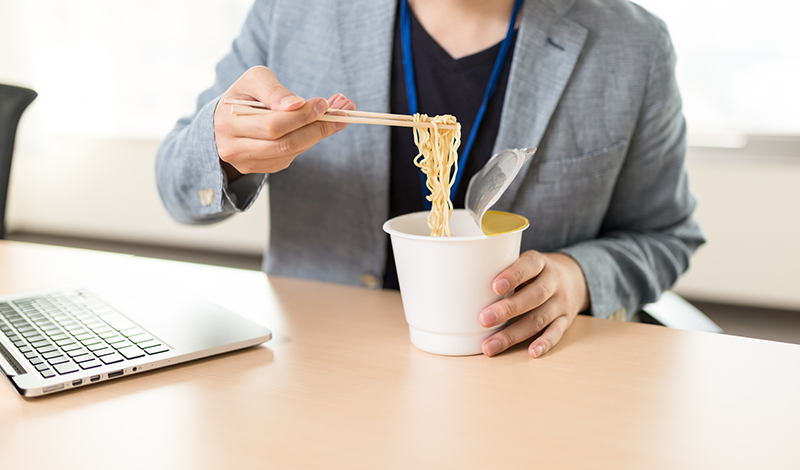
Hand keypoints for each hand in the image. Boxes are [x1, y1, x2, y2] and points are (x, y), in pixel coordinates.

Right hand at [214, 66, 354, 179]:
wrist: (223, 120)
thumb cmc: (244, 95)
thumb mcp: (255, 80)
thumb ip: (274, 90)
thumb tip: (297, 105)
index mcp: (229, 119)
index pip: (273, 125)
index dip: (302, 116)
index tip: (323, 104)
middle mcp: (232, 146)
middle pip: (285, 143)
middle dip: (316, 128)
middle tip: (340, 113)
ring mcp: (244, 161)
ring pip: (289, 153)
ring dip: (317, 135)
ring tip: (336, 117)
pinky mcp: (257, 169)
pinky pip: (287, 158)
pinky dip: (306, 142)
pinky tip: (314, 128)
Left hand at [479, 252, 589, 357]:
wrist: (574, 278)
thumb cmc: (535, 272)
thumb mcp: (524, 263)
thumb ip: (503, 270)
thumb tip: (464, 286)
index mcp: (540, 263)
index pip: (528, 266)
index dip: (512, 276)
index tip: (493, 287)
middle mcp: (554, 282)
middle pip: (534, 296)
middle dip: (508, 309)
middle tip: (484, 319)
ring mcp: (561, 302)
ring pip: (540, 319)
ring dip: (514, 334)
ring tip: (490, 346)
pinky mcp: (566, 320)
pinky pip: (556, 333)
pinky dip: (544, 343)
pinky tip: (530, 352)